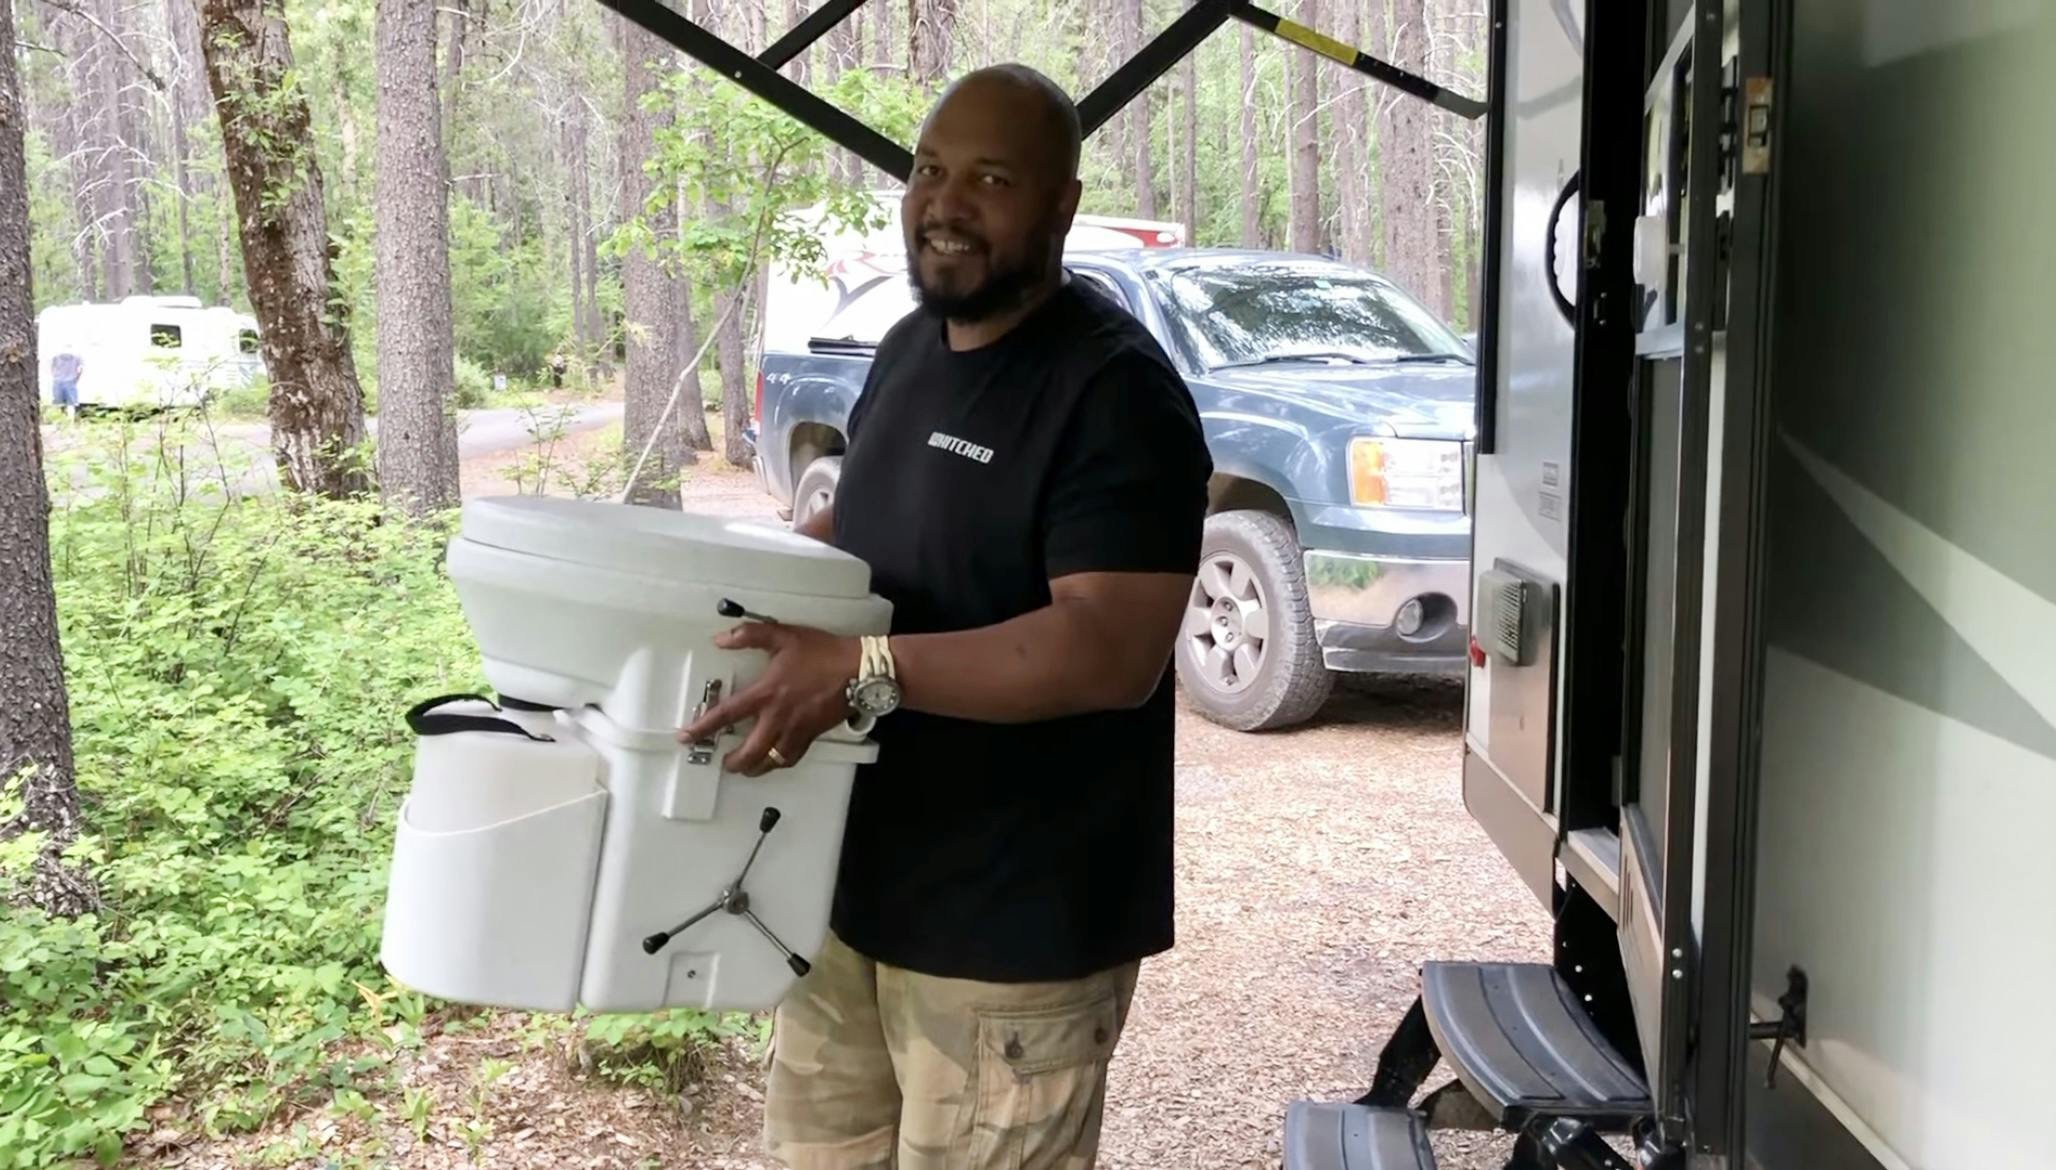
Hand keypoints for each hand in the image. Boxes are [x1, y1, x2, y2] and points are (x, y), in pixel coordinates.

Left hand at [676, 622, 860, 776]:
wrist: (859, 671)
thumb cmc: (822, 653)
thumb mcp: (783, 636)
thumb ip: (750, 635)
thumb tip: (721, 639)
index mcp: (767, 693)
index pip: (727, 715)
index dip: (703, 728)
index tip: (686, 737)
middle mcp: (778, 718)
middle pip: (749, 752)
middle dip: (733, 762)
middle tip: (725, 763)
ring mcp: (796, 731)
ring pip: (771, 762)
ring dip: (755, 768)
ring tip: (746, 768)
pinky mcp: (813, 736)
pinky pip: (792, 758)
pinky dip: (780, 763)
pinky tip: (776, 760)